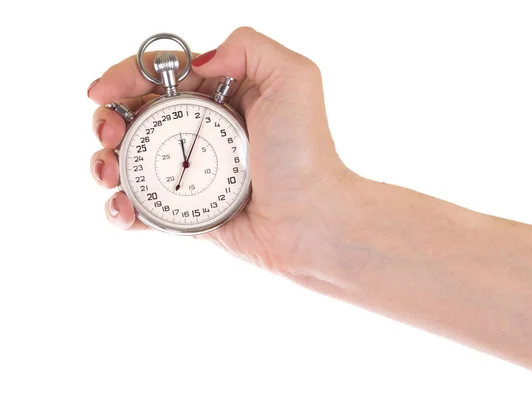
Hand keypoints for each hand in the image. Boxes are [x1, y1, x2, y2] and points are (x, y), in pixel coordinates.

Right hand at [88, 27, 356, 276]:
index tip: (102, 91)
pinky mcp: (187, 211)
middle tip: (110, 135)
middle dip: (108, 120)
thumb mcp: (293, 79)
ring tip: (108, 173)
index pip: (160, 76)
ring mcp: (192, 172)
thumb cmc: (305, 153)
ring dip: (104, 163)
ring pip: (131, 161)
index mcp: (221, 96)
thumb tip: (196, 63)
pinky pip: (142, 206)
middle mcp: (203, 131)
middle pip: (136, 116)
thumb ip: (248, 47)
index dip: (124, 77)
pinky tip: (123, 209)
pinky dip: (120, 208)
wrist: (311, 220)